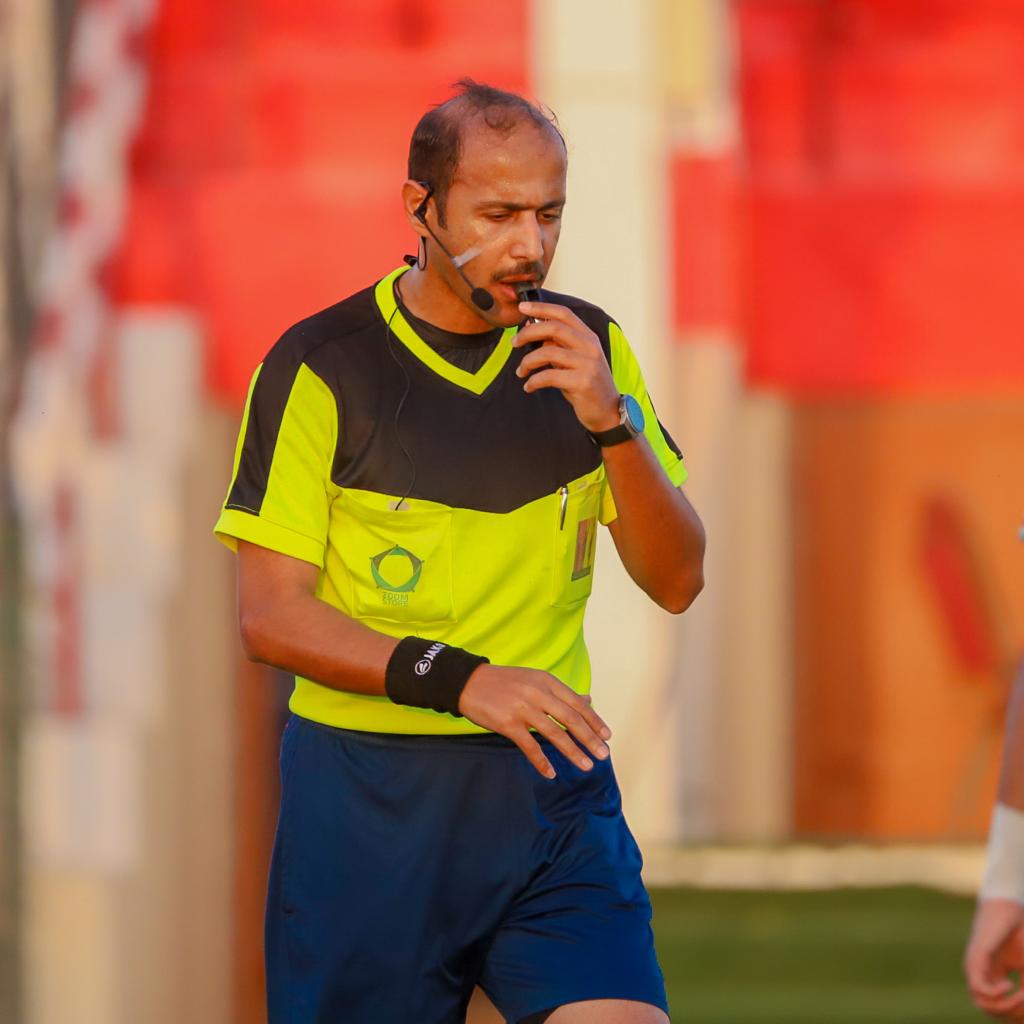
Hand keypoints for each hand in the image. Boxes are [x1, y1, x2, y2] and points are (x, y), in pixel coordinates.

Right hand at [458, 663, 611, 777]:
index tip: (607, 736)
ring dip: (572, 752)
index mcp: (546, 682)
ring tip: (586, 765)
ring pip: (554, 734)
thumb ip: (560, 693)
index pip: (577, 703)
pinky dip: (541, 761)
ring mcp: (523, 709)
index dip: (594, 720)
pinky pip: (529, 746)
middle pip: (570, 719)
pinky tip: (551, 773)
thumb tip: (588, 699)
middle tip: (603, 754)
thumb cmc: (505, 682)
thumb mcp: (535, 680)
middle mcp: (538, 694)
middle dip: (590, 739)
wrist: (469, 682)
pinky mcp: (507, 724)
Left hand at [513, 301, 619, 432]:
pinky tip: (529, 387)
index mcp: (588, 337)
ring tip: (521, 371)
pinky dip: (533, 381)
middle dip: (529, 332)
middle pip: (554, 328)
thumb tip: (532, 329)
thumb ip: (557, 345)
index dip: (541, 307)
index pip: (564, 313)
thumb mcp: (574, 360)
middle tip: (514, 342)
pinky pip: (548, 376)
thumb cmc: (585, 384)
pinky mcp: (582, 382)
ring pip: (547, 352)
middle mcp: (590, 347)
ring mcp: (587, 364)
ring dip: (527, 361)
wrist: (607, 411)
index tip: (522, 307)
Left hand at [965, 898, 1023, 1017]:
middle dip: (1013, 1013)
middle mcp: (979, 974)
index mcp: (990, 976)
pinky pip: (978, 988)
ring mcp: (974, 967)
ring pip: (983, 1004)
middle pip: (990, 1010)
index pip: (997, 1008)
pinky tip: (1011, 983)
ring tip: (1023, 994)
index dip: (1016, 1014)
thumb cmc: (1019, 932)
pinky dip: (996, 994)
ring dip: (1007, 1006)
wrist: (1008, 906)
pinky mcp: (974, 958)